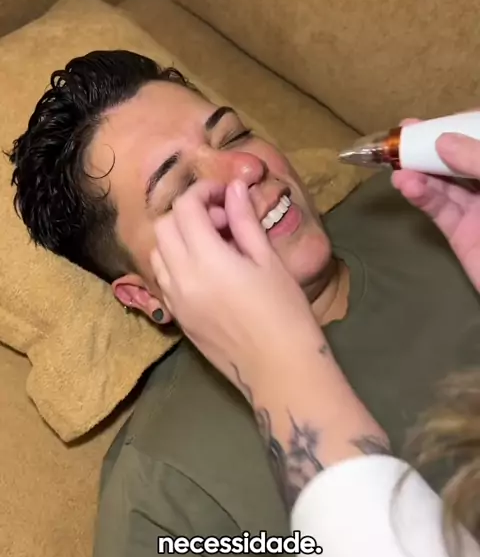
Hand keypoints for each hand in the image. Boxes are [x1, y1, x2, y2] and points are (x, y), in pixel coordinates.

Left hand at [150, 180, 322, 393]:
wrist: (279, 369)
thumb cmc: (284, 312)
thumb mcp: (268, 261)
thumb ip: (245, 221)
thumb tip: (234, 188)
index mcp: (206, 260)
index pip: (185, 208)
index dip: (204, 192)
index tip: (227, 196)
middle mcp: (181, 278)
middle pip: (164, 226)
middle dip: (189, 213)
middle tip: (223, 221)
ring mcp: (174, 300)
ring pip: (158, 252)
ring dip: (179, 237)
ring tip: (214, 246)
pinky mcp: (177, 317)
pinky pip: (163, 278)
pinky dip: (176, 262)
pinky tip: (208, 271)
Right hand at [392, 119, 479, 291]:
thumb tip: (443, 141)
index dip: (464, 124)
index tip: (440, 119)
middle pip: (462, 158)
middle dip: (434, 144)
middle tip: (405, 130)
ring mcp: (479, 210)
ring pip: (447, 183)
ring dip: (421, 171)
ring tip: (396, 161)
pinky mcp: (462, 235)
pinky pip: (440, 210)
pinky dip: (422, 196)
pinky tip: (407, 184)